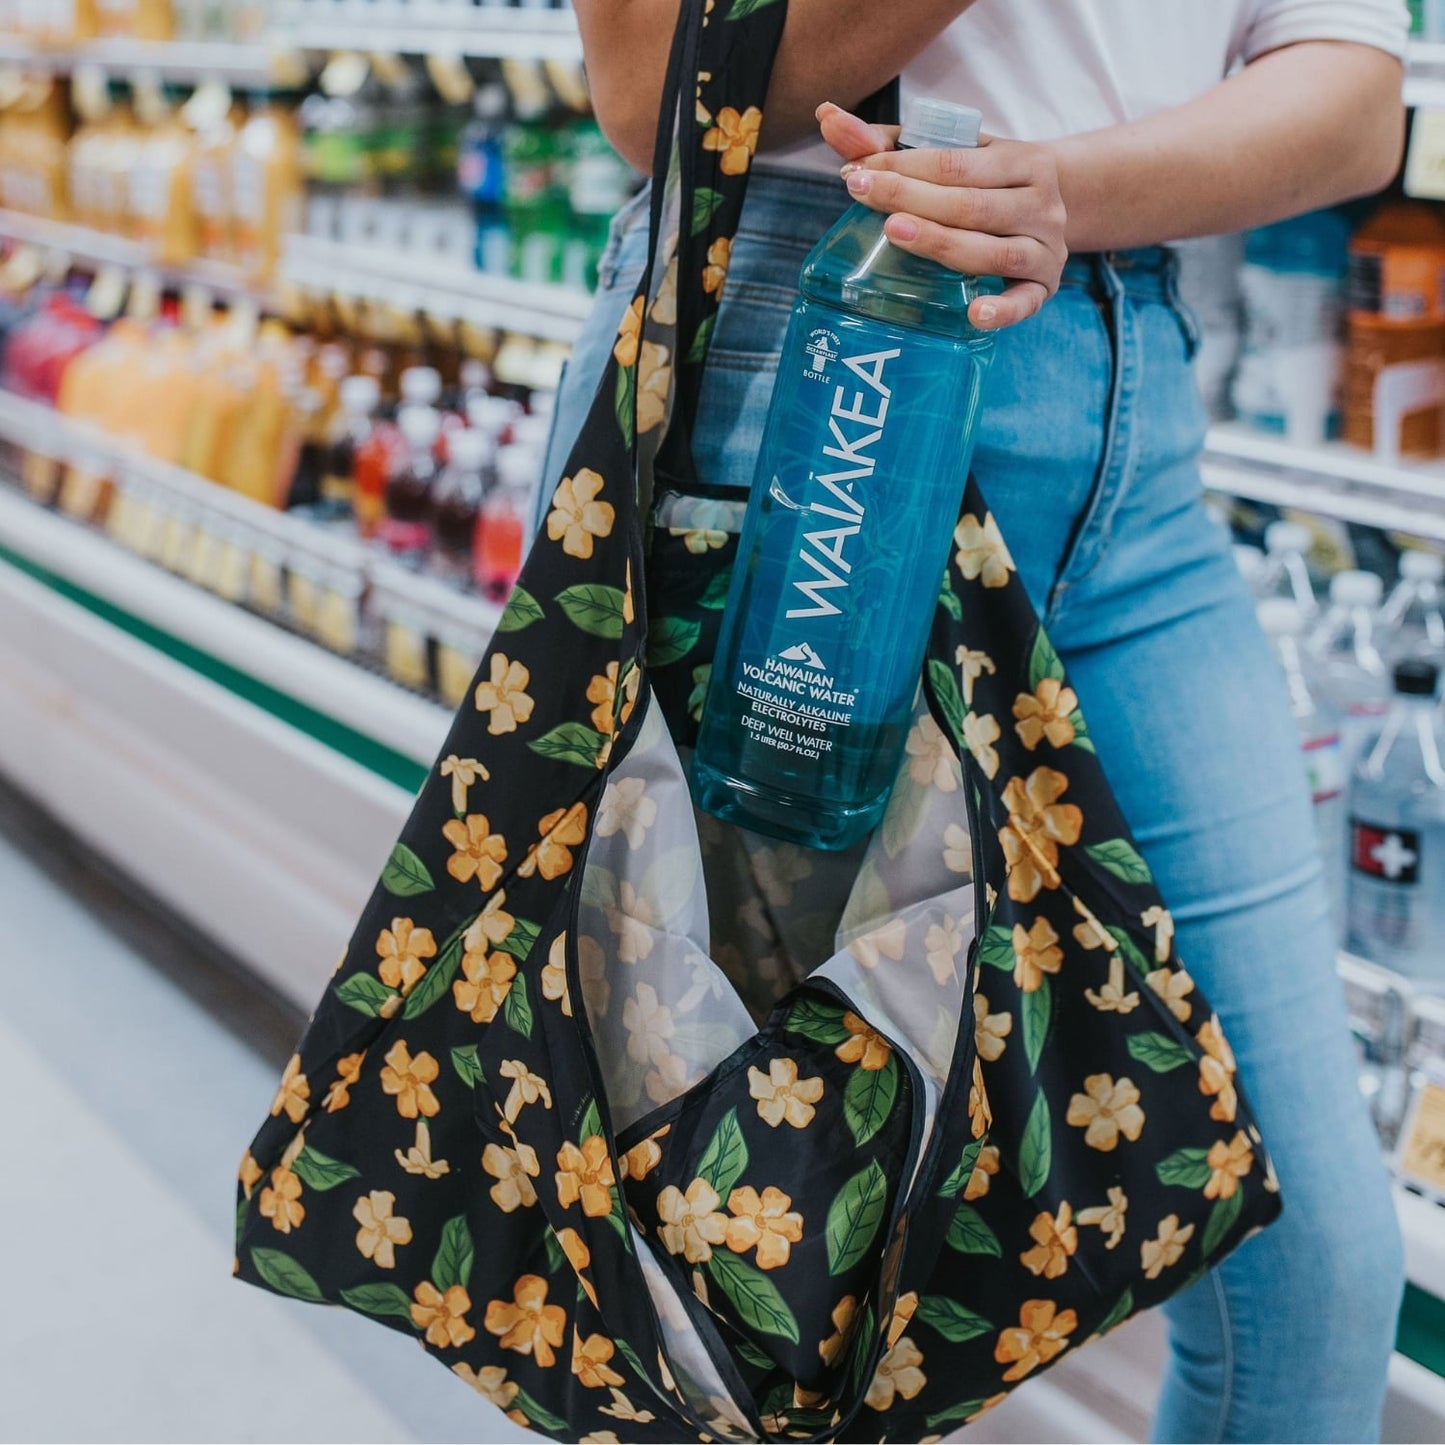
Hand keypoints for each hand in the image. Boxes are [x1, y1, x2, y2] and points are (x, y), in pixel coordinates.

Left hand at [817, 101, 1067, 329]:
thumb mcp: (950, 156)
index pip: (955, 164)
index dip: (902, 167)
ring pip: (992, 252)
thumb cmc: (984, 184)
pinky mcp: (1044, 288)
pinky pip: (1024, 302)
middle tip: (860, 194)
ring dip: (942, 244)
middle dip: (911, 198)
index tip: (855, 172)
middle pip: (970, 205)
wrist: (1050, 213)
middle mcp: (1041, 202)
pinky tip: (973, 313)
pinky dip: (1002, 309)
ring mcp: (1046, 248)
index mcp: (1022, 159)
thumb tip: (825, 115)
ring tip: (894, 232)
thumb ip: (888, 143)